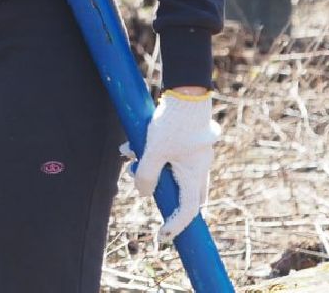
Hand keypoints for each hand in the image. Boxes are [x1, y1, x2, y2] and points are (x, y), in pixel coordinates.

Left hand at [129, 90, 218, 240]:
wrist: (187, 93)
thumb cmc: (174, 123)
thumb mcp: (154, 151)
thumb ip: (146, 175)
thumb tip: (143, 192)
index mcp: (195, 175)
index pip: (188, 210)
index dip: (176, 226)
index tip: (162, 237)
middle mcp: (199, 167)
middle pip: (187, 195)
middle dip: (169, 201)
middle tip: (151, 198)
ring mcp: (195, 153)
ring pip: (174, 172)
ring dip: (152, 171)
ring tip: (129, 161)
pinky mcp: (187, 140)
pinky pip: (170, 155)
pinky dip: (152, 155)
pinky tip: (131, 146)